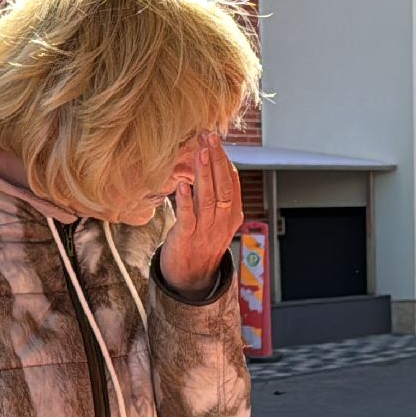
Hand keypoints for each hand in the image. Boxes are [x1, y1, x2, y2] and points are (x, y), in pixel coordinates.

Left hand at [161, 133, 241, 295]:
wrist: (191, 279)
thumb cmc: (200, 243)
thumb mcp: (216, 219)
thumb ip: (217, 196)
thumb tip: (212, 165)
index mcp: (232, 215)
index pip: (233, 183)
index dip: (225, 160)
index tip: (215, 139)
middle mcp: (222, 223)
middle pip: (224, 187)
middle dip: (217, 160)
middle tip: (210, 137)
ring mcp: (206, 232)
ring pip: (209, 199)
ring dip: (205, 174)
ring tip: (201, 152)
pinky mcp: (187, 240)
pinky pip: (188, 218)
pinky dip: (185, 201)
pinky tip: (182, 185)